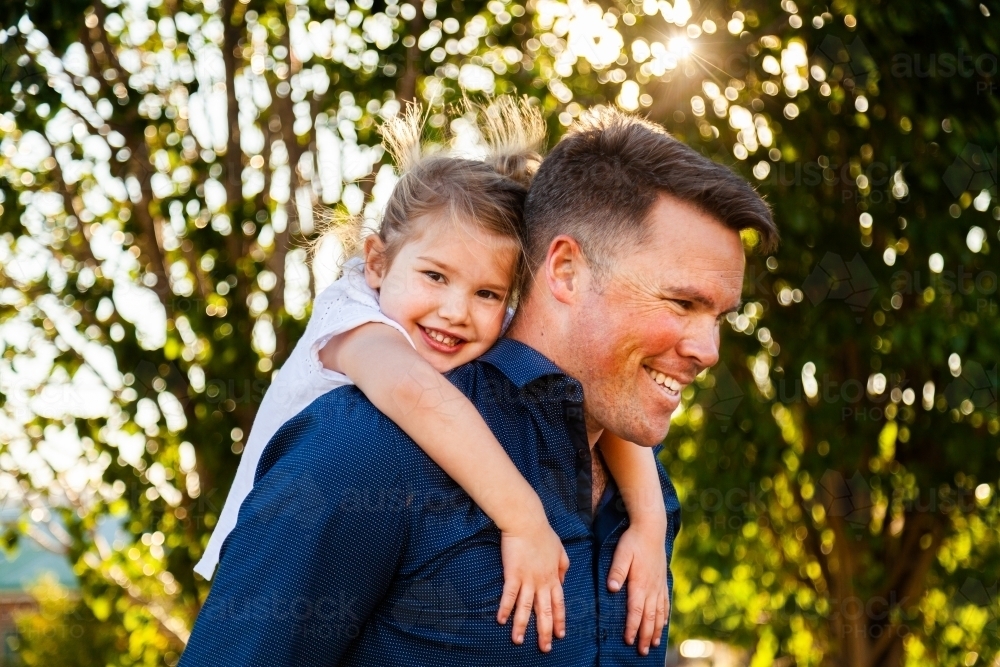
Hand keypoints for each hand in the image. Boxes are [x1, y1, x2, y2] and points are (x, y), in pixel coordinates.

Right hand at [496, 519, 569, 651]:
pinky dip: (505, 608)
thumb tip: (563, 581)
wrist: (527, 521)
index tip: (560, 634)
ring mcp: (527, 579)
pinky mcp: (513, 574)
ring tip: (518, 642)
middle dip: (545, 631)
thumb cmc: (543, 533)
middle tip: (545, 648)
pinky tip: (501, 620)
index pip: (558, 603)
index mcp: (553, 577)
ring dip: (522, 626)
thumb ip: (563, 567)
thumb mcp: (560, 550)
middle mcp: (542, 582)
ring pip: (526, 608)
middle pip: (545, 611)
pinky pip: (509, 595)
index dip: (559, 620)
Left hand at [607, 521, 668, 655]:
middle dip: (645, 635)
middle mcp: (651, 588)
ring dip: (656, 629)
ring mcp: (659, 585)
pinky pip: (665, 603)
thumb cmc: (633, 541)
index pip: (635, 611)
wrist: (652, 529)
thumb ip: (617, 571)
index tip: (629, 640)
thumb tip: (611, 588)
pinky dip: (664, 616)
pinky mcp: (663, 581)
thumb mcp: (621, 554)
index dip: (632, 627)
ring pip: (659, 613)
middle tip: (642, 651)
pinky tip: (663, 624)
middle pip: (649, 617)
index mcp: (640, 583)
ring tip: (653, 644)